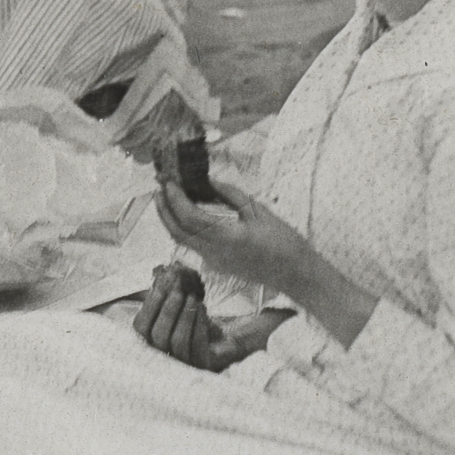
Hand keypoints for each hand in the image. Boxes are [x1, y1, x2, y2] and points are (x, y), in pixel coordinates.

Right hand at [132, 264, 258, 371]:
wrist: (229, 337)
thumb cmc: (198, 320)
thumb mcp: (180, 305)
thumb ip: (168, 293)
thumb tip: (162, 274)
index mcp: (151, 342)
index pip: (140, 328)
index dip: (148, 307)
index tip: (159, 287)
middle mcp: (163, 357)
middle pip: (157, 336)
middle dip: (168, 311)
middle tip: (179, 292)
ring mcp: (183, 364)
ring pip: (177, 342)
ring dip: (184, 317)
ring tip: (192, 298)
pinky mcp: (203, 365)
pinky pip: (197, 346)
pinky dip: (198, 324)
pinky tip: (202, 309)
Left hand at [156, 177, 317, 297]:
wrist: (295, 274)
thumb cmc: (284, 242)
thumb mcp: (259, 211)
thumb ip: (230, 195)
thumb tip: (208, 180)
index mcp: (227, 238)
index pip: (189, 218)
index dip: (175, 198)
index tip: (168, 181)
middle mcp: (214, 253)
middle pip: (177, 231)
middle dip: (164, 207)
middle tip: (159, 185)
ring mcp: (213, 261)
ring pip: (180, 240)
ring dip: (169, 218)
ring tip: (165, 196)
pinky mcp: (215, 264)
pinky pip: (191, 244)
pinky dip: (182, 227)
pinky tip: (184, 212)